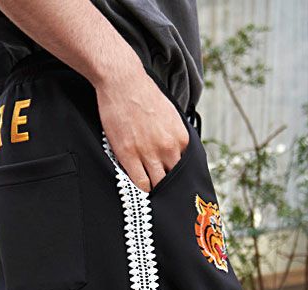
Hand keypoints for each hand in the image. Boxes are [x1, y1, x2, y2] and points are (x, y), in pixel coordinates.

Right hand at [94, 62, 189, 193]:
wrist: (123, 81)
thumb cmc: (144, 94)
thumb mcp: (170, 115)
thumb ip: (175, 136)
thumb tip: (175, 152)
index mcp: (181, 138)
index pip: (183, 168)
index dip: (175, 175)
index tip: (168, 178)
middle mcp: (168, 148)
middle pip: (172, 179)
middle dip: (166, 184)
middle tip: (160, 188)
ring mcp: (148, 153)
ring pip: (158, 184)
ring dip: (154, 189)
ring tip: (149, 190)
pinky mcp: (129, 155)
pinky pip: (140, 183)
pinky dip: (141, 188)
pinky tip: (138, 186)